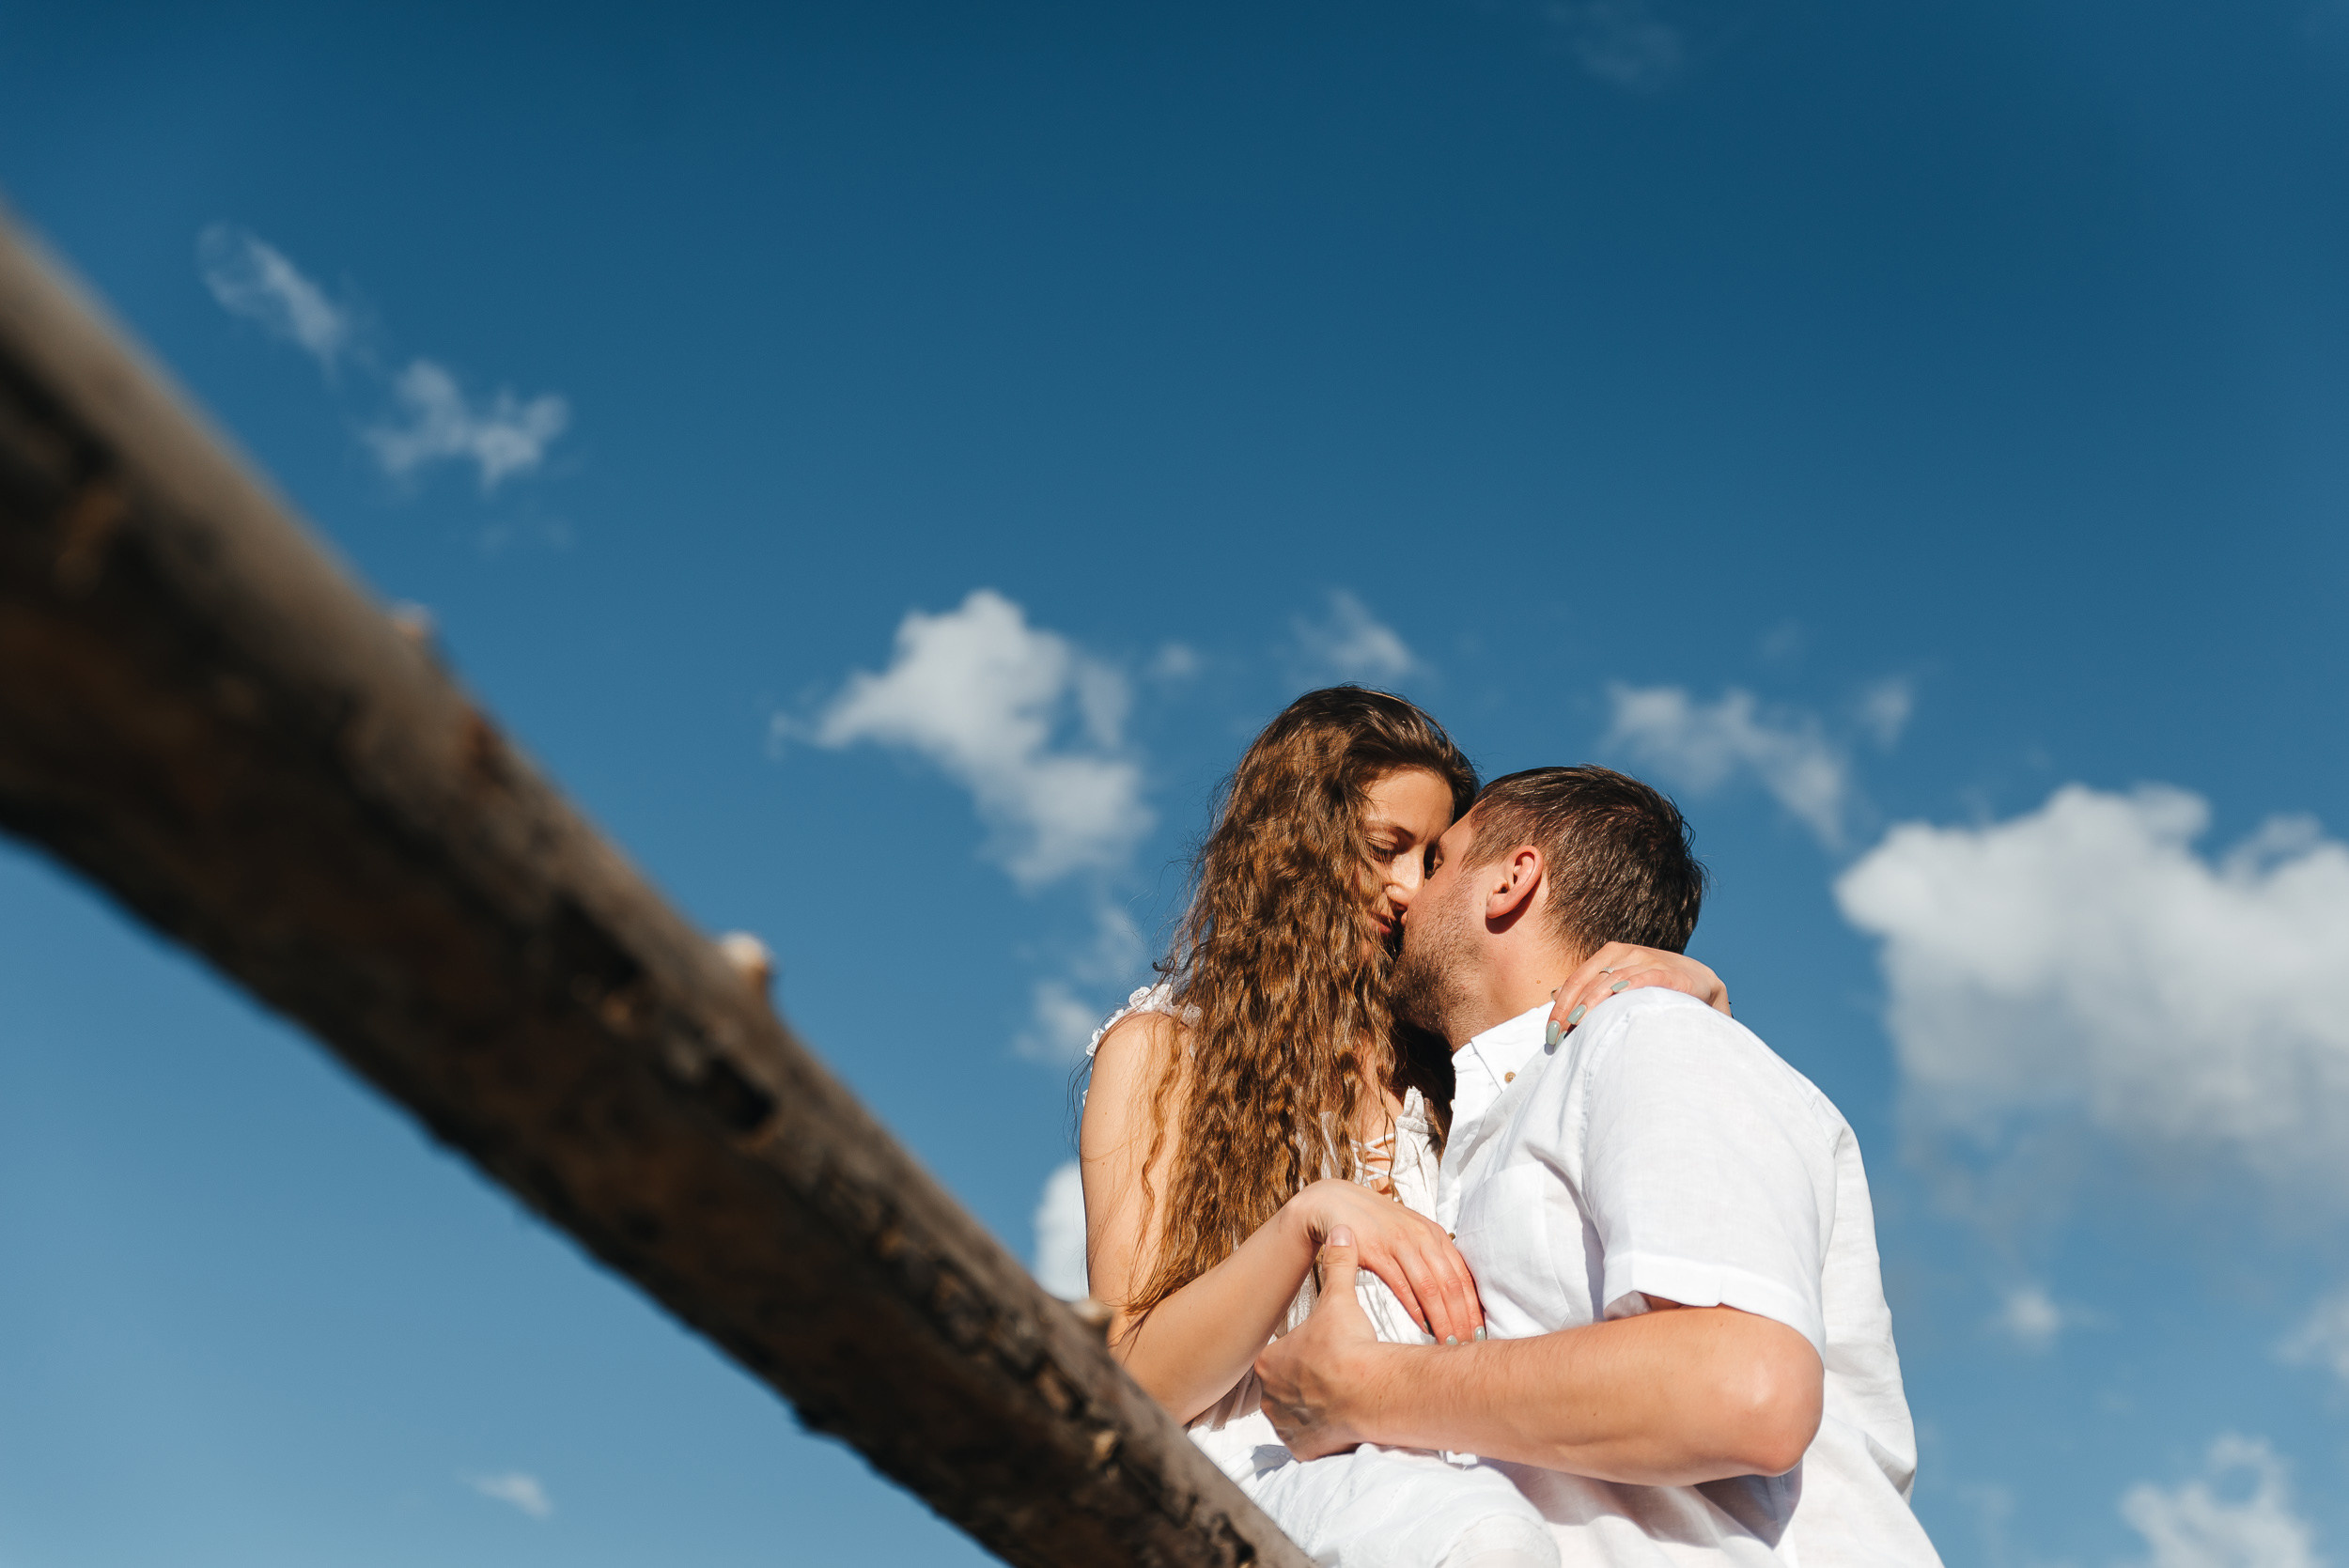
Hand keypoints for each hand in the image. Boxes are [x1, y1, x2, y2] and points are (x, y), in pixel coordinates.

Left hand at [1256, 1228, 1394, 1459]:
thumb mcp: (1340, 1299)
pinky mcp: (1304, 1449)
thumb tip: (1341, 1230)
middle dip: (1301, 1384)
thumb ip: (1338, 1265)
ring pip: (1291, 1417)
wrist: (1369, 1391)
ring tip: (1334, 1400)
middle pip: (1281, 1389)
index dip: (1297, 1353)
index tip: (1318, 1351)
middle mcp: (1270, 1397)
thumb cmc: (1349, 1346)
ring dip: (1308, 1410)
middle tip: (1328, 1376)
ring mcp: (1286, 1426)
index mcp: (1270, 1362)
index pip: (1275, 1356)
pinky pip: (1306, 1443)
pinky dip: (1318, 1436)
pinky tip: (1336, 1424)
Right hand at [1290, 1178, 1482, 1346]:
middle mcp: (1422, 1236)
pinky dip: (1415, 1308)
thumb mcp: (1410, 1232)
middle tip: (1469, 1344)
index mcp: (1434, 1234)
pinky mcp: (1377, 1251)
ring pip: (1430, 1287)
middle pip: (1450, 1284)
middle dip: (1462, 1318)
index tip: (1480, 1332)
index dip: (1473, 1306)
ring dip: (1442, 1318)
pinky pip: (1402, 1284)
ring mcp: (1400, 1243)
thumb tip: (1455, 1292)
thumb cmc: (1377, 1224)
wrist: (1337, 1202)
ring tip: (1449, 1342)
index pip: (1462, 1276)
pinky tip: (1424, 1326)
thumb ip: (1432, 1256)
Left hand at [1548, 943, 1730, 1041]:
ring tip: (1578, 1028)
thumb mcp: (1622, 983)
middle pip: (1589, 981)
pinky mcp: (1669, 973)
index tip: (1550, 1031)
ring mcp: (1648, 961)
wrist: (1702, 983)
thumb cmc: (1655, 987)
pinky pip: (1643, 980)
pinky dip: (1626, 991)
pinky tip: (1613, 1007)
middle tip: (1558, 1036)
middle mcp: (1627, 953)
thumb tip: (1557, 1000)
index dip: (1560, 1004)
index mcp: (1610, 954)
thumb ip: (1594, 990)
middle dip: (1570, 1010)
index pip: (1576, 979)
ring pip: (1611, 982)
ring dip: (1591, 1007)